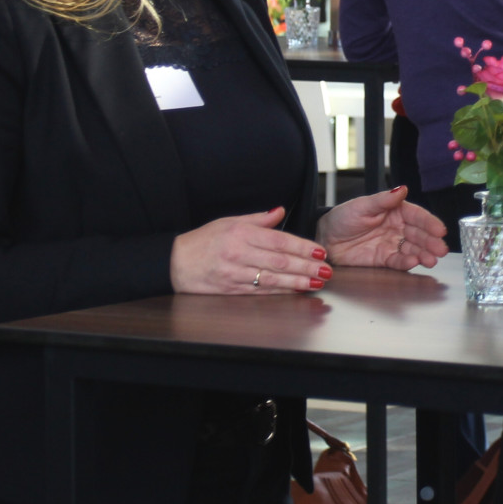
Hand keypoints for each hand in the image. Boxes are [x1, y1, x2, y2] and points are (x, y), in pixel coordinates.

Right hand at [170, 207, 330, 293]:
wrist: (175, 263)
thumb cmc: (203, 241)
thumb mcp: (229, 222)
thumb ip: (258, 220)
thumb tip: (280, 211)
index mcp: (241, 234)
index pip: (279, 240)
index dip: (302, 247)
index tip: (320, 252)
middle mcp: (239, 253)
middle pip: (280, 261)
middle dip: (307, 266)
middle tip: (327, 270)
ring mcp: (235, 273)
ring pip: (273, 278)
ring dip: (298, 281)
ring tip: (317, 282)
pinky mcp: (231, 290)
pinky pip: (261, 291)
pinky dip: (280, 292)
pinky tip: (296, 291)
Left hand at [317, 185, 448, 271]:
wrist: (326, 238)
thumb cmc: (343, 217)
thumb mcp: (362, 205)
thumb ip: (384, 200)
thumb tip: (402, 189)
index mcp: (396, 211)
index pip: (417, 216)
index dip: (429, 223)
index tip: (440, 229)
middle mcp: (398, 228)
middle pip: (419, 235)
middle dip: (431, 242)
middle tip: (441, 249)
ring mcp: (392, 244)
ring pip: (413, 249)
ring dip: (424, 255)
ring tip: (431, 260)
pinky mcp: (385, 259)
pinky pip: (399, 261)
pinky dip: (407, 263)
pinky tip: (414, 262)